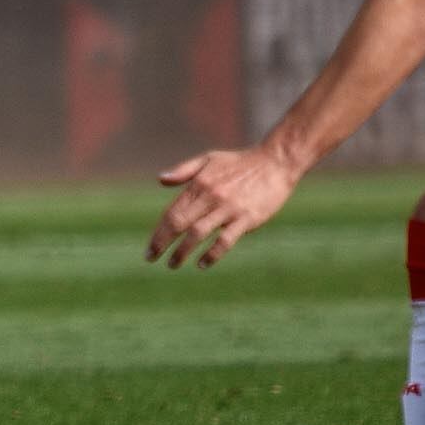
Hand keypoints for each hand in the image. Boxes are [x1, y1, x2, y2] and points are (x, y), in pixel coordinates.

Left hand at [148, 146, 303, 269]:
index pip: (172, 213)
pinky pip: (226, 240)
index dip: (158, 233)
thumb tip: (161, 180)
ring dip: (183, 251)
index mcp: (199, 184)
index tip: (149, 249)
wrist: (275, 162)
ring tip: (173, 264)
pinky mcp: (247, 218)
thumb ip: (184, 170)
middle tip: (151, 259)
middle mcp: (210, 197)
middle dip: (162, 243)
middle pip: (179, 224)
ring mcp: (228, 208)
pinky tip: (202, 264)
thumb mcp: (209, 159)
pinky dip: (212, 254)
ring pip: (199, 233)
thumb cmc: (240, 162)